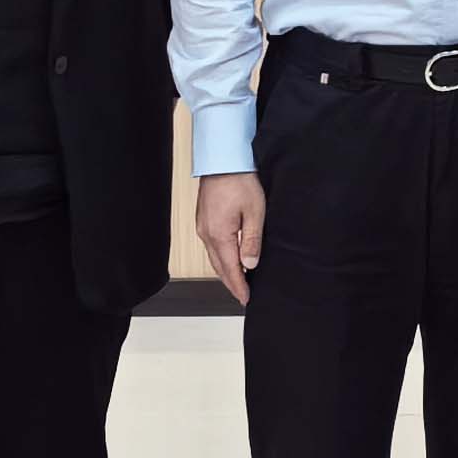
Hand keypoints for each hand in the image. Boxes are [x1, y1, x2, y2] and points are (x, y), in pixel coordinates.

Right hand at [196, 173, 264, 307]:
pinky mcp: (203, 219)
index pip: (230, 269)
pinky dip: (221, 257)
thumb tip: (250, 265)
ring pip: (214, 257)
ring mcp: (203, 226)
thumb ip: (252, 241)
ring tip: (238, 280)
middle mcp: (207, 234)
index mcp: (219, 235)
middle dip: (231, 282)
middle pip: (219, 266)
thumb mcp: (255, 212)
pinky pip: (211, 245)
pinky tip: (229, 257)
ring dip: (226, 270)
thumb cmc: (240, 181)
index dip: (239, 286)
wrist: (223, 159)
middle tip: (243, 295)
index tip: (246, 298)